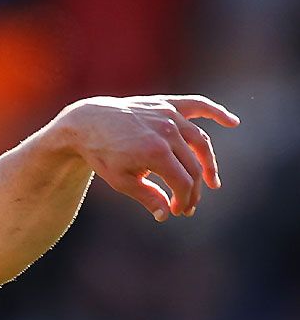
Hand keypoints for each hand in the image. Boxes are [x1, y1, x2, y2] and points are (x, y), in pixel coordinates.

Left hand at [53, 95, 239, 220]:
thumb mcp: (121, 181)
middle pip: (193, 166)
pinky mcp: (167, 104)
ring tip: (212, 182)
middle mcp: (167, 132)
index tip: (179, 211)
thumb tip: (166, 215)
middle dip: (193, 189)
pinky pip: (197, 106)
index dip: (184, 200)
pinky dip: (215, 113)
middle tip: (188, 206)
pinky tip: (232, 122)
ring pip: (199, 142)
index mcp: (156, 153)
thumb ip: (147, 197)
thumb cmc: (102, 154)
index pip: (183, 182)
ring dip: (208, 163)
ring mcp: (169, 116)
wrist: (88, 123)